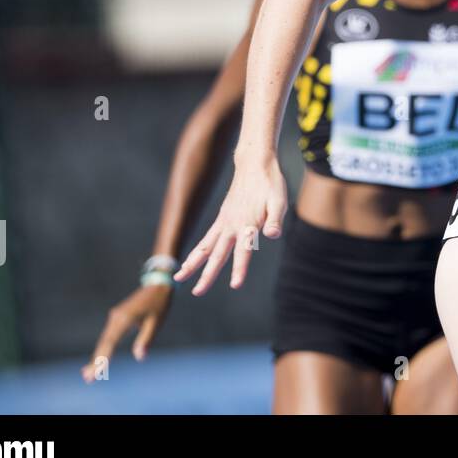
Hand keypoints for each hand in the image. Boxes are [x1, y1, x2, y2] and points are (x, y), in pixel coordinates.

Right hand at [82, 282, 172, 382]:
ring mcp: (115, 316)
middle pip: (104, 342)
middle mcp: (116, 317)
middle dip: (96, 361)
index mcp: (125, 318)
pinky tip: (98, 359)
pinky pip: (108, 335)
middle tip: (88, 379)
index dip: (102, 359)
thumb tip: (139, 357)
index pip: (111, 342)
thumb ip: (146, 339)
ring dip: (97, 356)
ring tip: (88, 374)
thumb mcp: (156, 322)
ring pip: (105, 339)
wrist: (158, 285)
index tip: (96, 372)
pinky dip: (103, 348)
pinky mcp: (117, 317)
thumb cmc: (159, 304)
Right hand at [174, 155, 287, 294]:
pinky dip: (197, 251)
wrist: (254, 164)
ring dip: (193, 263)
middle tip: (197, 293)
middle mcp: (232, 225)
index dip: (240, 268)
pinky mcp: (222, 218)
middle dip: (207, 275)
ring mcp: (224, 222)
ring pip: (205, 247)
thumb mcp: (279, 200)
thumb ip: (275, 219)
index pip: (244, 251)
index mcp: (248, 223)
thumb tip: (272, 235)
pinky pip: (206, 238)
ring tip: (178, 278)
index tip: (235, 285)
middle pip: (218, 254)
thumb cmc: (270, 183)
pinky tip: (190, 261)